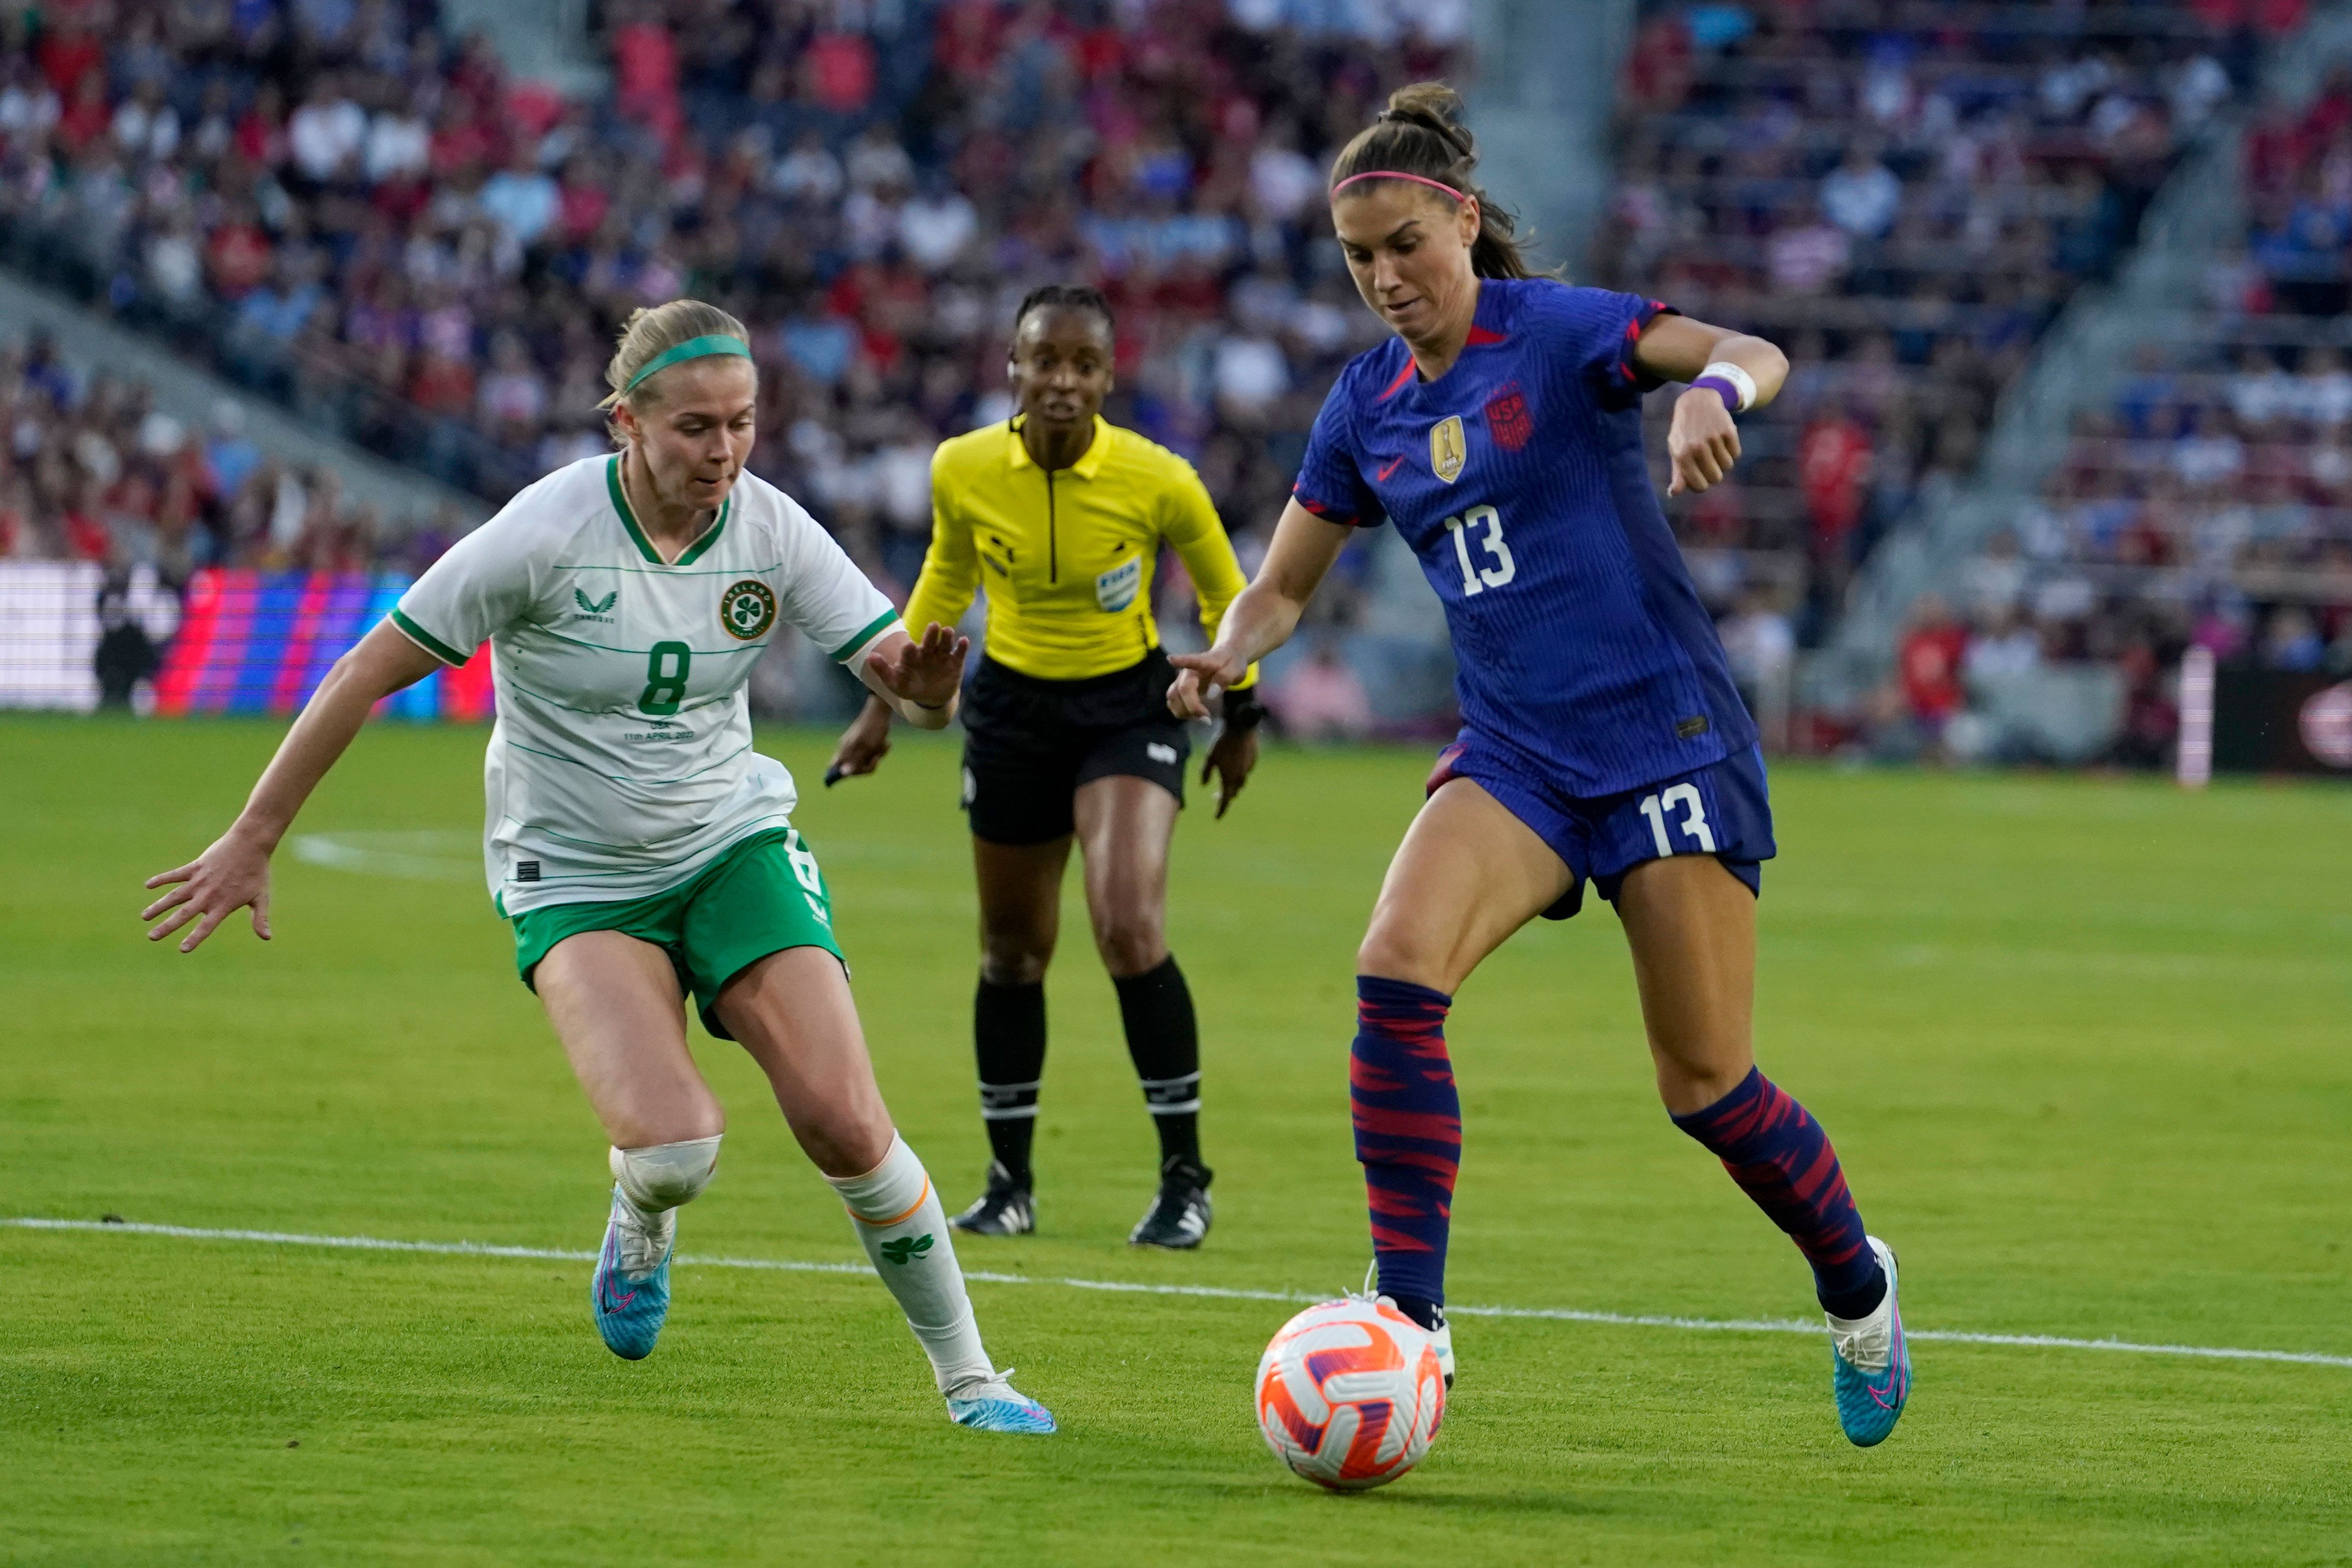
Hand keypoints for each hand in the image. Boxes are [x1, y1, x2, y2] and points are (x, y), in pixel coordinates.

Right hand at [142, 829, 272, 952]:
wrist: (250, 845)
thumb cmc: (257, 873)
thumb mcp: (261, 897)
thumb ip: (260, 918)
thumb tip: (267, 938)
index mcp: (224, 905)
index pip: (207, 926)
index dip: (195, 938)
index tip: (182, 949)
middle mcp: (208, 895)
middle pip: (184, 914)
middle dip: (167, 926)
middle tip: (151, 937)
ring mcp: (200, 881)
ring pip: (175, 896)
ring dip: (159, 906)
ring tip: (144, 917)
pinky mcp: (195, 867)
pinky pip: (175, 875)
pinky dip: (162, 880)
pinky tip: (148, 886)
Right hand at [827, 696, 892, 783]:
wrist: (881, 710)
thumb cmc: (873, 728)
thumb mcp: (867, 747)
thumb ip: (855, 760)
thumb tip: (843, 773)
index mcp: (844, 749)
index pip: (834, 768)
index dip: (846, 773)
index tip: (861, 769)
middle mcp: (846, 748)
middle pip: (854, 767)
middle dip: (869, 764)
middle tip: (877, 756)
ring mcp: (855, 745)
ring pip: (865, 761)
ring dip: (877, 756)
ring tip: (883, 745)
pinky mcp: (863, 743)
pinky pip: (871, 753)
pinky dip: (879, 750)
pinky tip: (885, 743)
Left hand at [868, 621, 968, 708]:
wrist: (930, 697)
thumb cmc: (910, 687)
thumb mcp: (895, 683)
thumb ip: (883, 670)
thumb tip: (870, 657)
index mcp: (912, 656)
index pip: (910, 651)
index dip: (909, 649)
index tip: (909, 646)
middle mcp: (927, 652)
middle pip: (929, 641)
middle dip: (931, 634)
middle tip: (933, 625)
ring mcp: (942, 656)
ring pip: (945, 644)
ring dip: (947, 637)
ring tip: (948, 631)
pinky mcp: (955, 662)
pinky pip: (958, 653)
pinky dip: (962, 647)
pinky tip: (964, 641)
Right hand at [1168, 647, 1248, 719]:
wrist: (1225, 659)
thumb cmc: (1230, 663)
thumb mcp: (1235, 669)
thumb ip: (1225, 678)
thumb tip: (1211, 694)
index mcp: (1203, 662)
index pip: (1192, 660)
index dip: (1180, 661)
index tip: (1170, 659)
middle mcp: (1188, 671)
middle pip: (1182, 689)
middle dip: (1192, 707)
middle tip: (1207, 719)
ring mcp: (1181, 680)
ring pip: (1173, 697)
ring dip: (1184, 711)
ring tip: (1201, 718)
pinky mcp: (1179, 689)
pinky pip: (1173, 702)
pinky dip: (1181, 711)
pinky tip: (1194, 715)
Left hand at [1201, 723, 1258, 819]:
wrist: (1241, 727)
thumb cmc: (1222, 743)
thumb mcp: (1210, 758)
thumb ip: (1206, 773)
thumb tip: (1204, 785)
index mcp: (1229, 779)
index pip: (1225, 801)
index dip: (1220, 810)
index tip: (1216, 818)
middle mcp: (1241, 778)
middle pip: (1233, 793)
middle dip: (1225, 797)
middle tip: (1215, 797)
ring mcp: (1249, 770)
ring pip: (1240, 783)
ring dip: (1233, 786)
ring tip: (1225, 782)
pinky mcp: (1253, 761)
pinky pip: (1245, 772)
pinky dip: (1238, 773)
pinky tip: (1233, 767)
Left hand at [1667, 385, 1741, 496]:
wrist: (1697, 400)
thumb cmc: (1684, 430)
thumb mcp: (1676, 449)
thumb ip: (1677, 473)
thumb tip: (1673, 493)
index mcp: (1682, 455)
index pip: (1699, 486)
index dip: (1701, 484)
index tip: (1700, 477)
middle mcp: (1697, 447)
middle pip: (1716, 478)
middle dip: (1713, 474)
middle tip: (1708, 462)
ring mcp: (1714, 438)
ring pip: (1727, 466)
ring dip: (1722, 461)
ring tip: (1714, 449)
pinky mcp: (1729, 430)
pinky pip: (1736, 453)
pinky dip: (1731, 450)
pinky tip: (1722, 441)